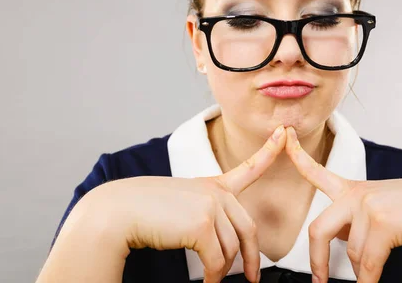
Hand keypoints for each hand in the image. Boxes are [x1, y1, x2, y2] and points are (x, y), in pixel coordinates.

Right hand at [80, 124, 287, 282]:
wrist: (118, 212)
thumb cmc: (146, 212)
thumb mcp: (182, 206)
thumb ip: (208, 218)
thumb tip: (227, 253)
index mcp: (212, 185)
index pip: (248, 167)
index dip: (269, 151)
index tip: (283, 134)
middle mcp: (216, 192)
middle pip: (248, 231)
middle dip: (252, 258)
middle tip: (252, 278)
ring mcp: (211, 206)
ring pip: (231, 251)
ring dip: (221, 271)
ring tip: (210, 280)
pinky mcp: (202, 224)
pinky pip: (216, 261)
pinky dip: (212, 278)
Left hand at [284, 126, 401, 282]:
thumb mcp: (383, 209)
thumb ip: (358, 220)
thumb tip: (345, 246)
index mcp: (354, 189)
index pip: (318, 172)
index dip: (296, 158)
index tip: (283, 138)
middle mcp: (356, 194)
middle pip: (318, 231)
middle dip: (316, 261)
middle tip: (318, 281)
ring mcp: (368, 206)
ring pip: (352, 254)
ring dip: (363, 272)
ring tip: (375, 273)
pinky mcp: (382, 222)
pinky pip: (368, 264)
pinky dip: (369, 281)